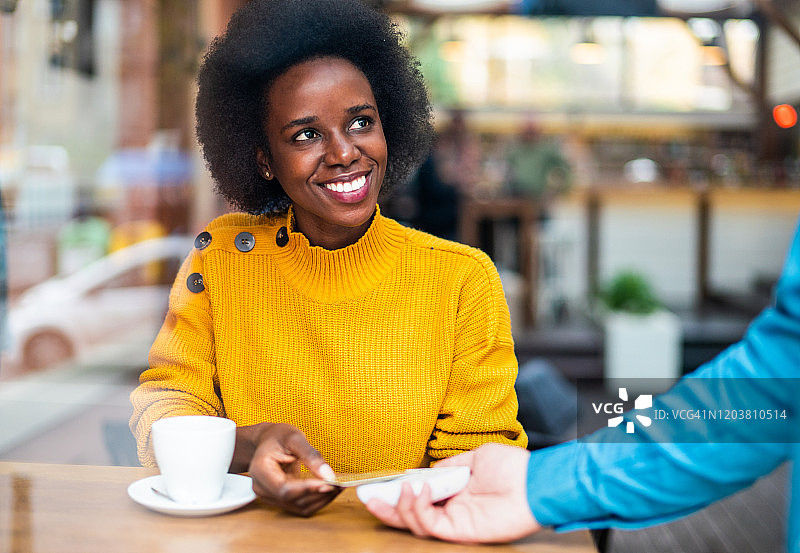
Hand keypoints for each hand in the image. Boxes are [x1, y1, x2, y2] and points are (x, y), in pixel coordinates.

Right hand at [233, 422, 340, 515]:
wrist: (268, 440)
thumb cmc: (278, 436)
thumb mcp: (294, 438)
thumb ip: (311, 456)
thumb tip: (328, 475)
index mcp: (260, 470)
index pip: (284, 489)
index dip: (307, 489)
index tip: (328, 484)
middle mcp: (262, 488)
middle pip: (293, 501)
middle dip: (318, 494)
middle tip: (339, 484)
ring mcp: (270, 496)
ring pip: (299, 507)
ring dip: (321, 499)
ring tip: (338, 486)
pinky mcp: (280, 499)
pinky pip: (301, 505)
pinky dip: (317, 500)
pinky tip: (329, 489)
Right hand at [365, 443, 540, 542]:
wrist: (535, 480)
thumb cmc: (512, 467)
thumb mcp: (474, 458)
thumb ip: (448, 467)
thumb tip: (423, 472)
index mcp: (454, 492)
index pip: (419, 497)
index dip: (397, 493)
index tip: (377, 485)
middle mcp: (451, 509)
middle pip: (411, 515)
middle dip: (386, 508)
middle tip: (368, 497)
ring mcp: (456, 521)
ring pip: (416, 523)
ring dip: (402, 506)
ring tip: (401, 489)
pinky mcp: (462, 530)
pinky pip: (431, 525)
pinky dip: (418, 509)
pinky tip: (417, 491)